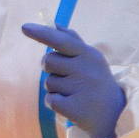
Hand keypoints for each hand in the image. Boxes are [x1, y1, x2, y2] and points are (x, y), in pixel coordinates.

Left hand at [20, 22, 125, 137]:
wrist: (114, 114)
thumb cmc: (96, 81)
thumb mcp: (90, 58)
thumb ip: (72, 40)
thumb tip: (53, 23)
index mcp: (88, 54)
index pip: (62, 40)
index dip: (42, 33)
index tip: (24, 27)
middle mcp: (86, 68)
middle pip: (48, 61)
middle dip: (51, 69)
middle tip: (68, 77)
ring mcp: (81, 88)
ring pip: (48, 82)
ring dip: (56, 88)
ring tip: (74, 93)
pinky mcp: (75, 108)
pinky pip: (50, 100)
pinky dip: (55, 103)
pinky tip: (70, 105)